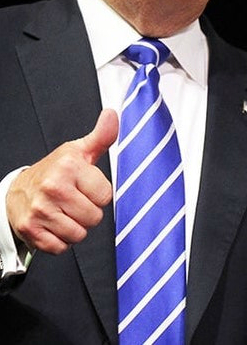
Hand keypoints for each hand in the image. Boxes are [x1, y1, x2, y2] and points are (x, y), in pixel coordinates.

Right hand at [6, 109, 116, 253]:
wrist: (18, 190)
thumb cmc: (55, 171)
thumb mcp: (78, 151)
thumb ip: (101, 137)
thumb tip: (113, 114)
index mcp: (68, 168)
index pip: (105, 196)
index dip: (98, 194)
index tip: (85, 187)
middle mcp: (53, 189)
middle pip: (94, 218)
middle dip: (87, 212)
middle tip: (74, 201)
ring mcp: (40, 211)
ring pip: (79, 234)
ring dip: (75, 228)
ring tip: (64, 213)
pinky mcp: (31, 231)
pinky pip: (61, 247)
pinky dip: (60, 241)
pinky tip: (54, 225)